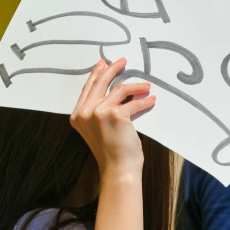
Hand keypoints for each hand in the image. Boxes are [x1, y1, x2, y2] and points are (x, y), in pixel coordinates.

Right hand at [70, 58, 154, 175]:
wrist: (118, 168)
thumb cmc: (111, 151)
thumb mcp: (98, 128)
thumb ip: (99, 109)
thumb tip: (114, 88)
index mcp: (77, 115)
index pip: (88, 89)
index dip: (96, 75)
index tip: (104, 64)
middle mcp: (85, 112)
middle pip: (100, 83)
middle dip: (112, 69)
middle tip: (123, 61)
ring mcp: (99, 113)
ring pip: (120, 90)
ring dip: (136, 86)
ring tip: (146, 85)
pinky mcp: (116, 115)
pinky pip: (134, 102)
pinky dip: (145, 100)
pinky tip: (151, 99)